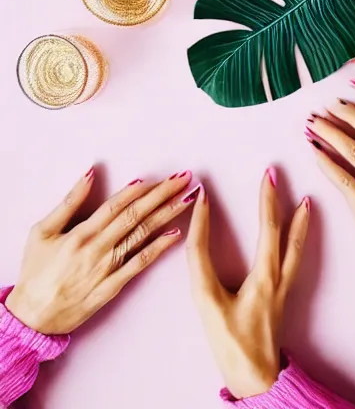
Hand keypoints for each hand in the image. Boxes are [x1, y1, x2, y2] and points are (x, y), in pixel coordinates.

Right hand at [6, 168, 196, 334]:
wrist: (32, 316)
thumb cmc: (35, 271)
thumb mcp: (42, 231)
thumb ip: (68, 202)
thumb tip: (90, 174)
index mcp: (82, 233)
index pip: (117, 204)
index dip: (141, 189)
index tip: (160, 176)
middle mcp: (98, 248)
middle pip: (136, 215)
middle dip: (163, 194)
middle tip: (185, 178)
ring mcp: (108, 268)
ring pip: (143, 235)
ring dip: (167, 215)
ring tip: (186, 198)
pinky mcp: (113, 286)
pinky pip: (139, 264)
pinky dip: (158, 249)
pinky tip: (175, 235)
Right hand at [186, 171, 309, 399]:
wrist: (255, 378)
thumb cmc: (230, 342)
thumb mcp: (207, 299)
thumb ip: (200, 257)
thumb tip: (200, 216)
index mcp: (265, 276)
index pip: (262, 228)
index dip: (254, 201)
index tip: (232, 183)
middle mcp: (281, 278)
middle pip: (285, 230)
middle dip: (278, 199)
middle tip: (273, 172)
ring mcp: (285, 288)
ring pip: (298, 246)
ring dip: (301, 220)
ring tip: (307, 199)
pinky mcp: (283, 297)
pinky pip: (298, 260)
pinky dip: (300, 240)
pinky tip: (299, 236)